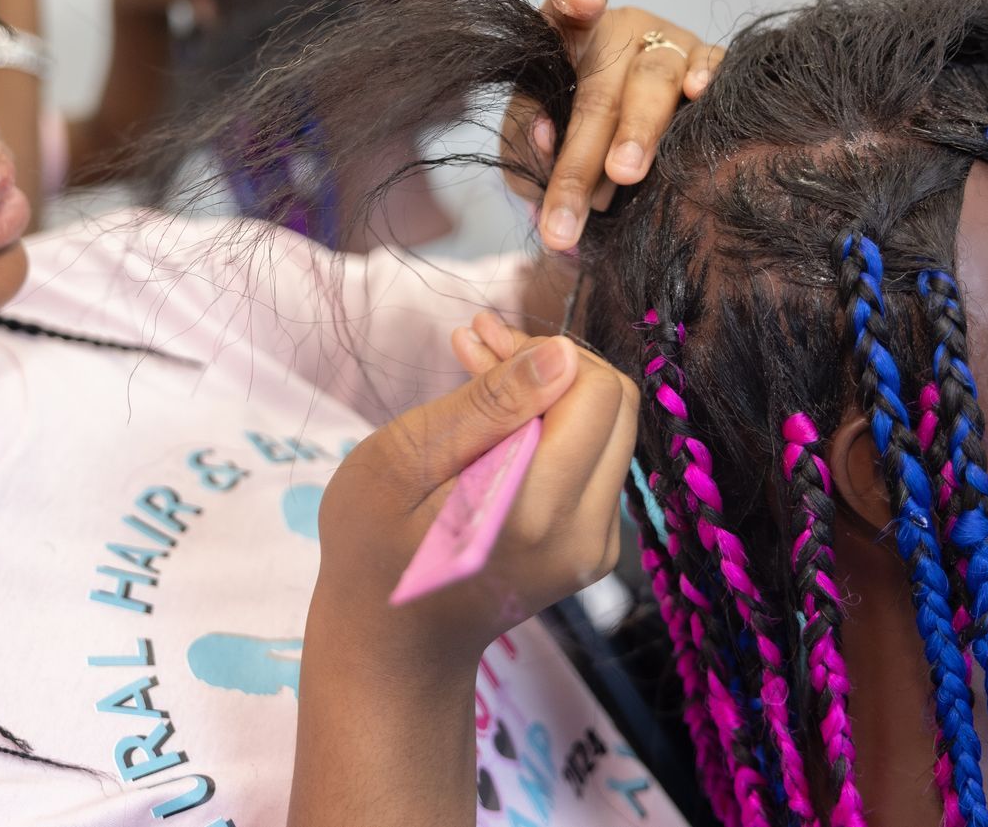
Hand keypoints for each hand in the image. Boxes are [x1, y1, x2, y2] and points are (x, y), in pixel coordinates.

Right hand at [309, 322, 638, 672]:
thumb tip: (564, 355)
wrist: (391, 643)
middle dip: (551, 363)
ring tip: (475, 376)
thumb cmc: (372, 549)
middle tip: (476, 351)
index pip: (593, 390)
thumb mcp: (401, 462)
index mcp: (535, 511)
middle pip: (615, 403)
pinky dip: (553, 430)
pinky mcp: (593, 549)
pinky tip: (492, 425)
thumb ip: (487, 405)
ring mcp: (595, 547)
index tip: (477, 344)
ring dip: (551, 393)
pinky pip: (595, 463)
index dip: (538, 350)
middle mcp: (584, 534)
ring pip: (609, 428)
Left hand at [506, 0, 722, 250]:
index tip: (583, 0)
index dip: (573, 1)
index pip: (564, 10)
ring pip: (655, 80)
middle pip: (600, 89)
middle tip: (576, 204)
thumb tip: (544, 137)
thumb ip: (524, 141)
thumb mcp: (532, 144)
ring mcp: (669, 44)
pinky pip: (713, 66)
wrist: (627, 162)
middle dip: (583, 155)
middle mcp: (620, 33)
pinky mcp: (710, 62)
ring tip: (624, 172)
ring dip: (638, 129)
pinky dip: (706, 77)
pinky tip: (698, 92)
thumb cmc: (571, 143)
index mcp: (568, 40)